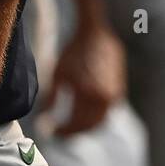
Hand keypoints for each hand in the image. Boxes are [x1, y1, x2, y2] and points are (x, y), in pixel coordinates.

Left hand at [40, 19, 126, 136]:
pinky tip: (83, 111)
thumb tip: (45, 118)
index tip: (50, 131)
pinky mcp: (120, 89)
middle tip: (60, 132)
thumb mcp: (57, 75)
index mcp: (89, 94)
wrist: (95, 33)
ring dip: (86, 125)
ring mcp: (115, 94)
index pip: (75, 124)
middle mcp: (105, 96)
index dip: (61, 131)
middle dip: (74, 131)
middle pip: (89, 126)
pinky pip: (107, 109)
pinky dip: (95, 114)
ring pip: (100, 120)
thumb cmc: (73, 52)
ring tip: (71, 123)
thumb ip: (50, 100)